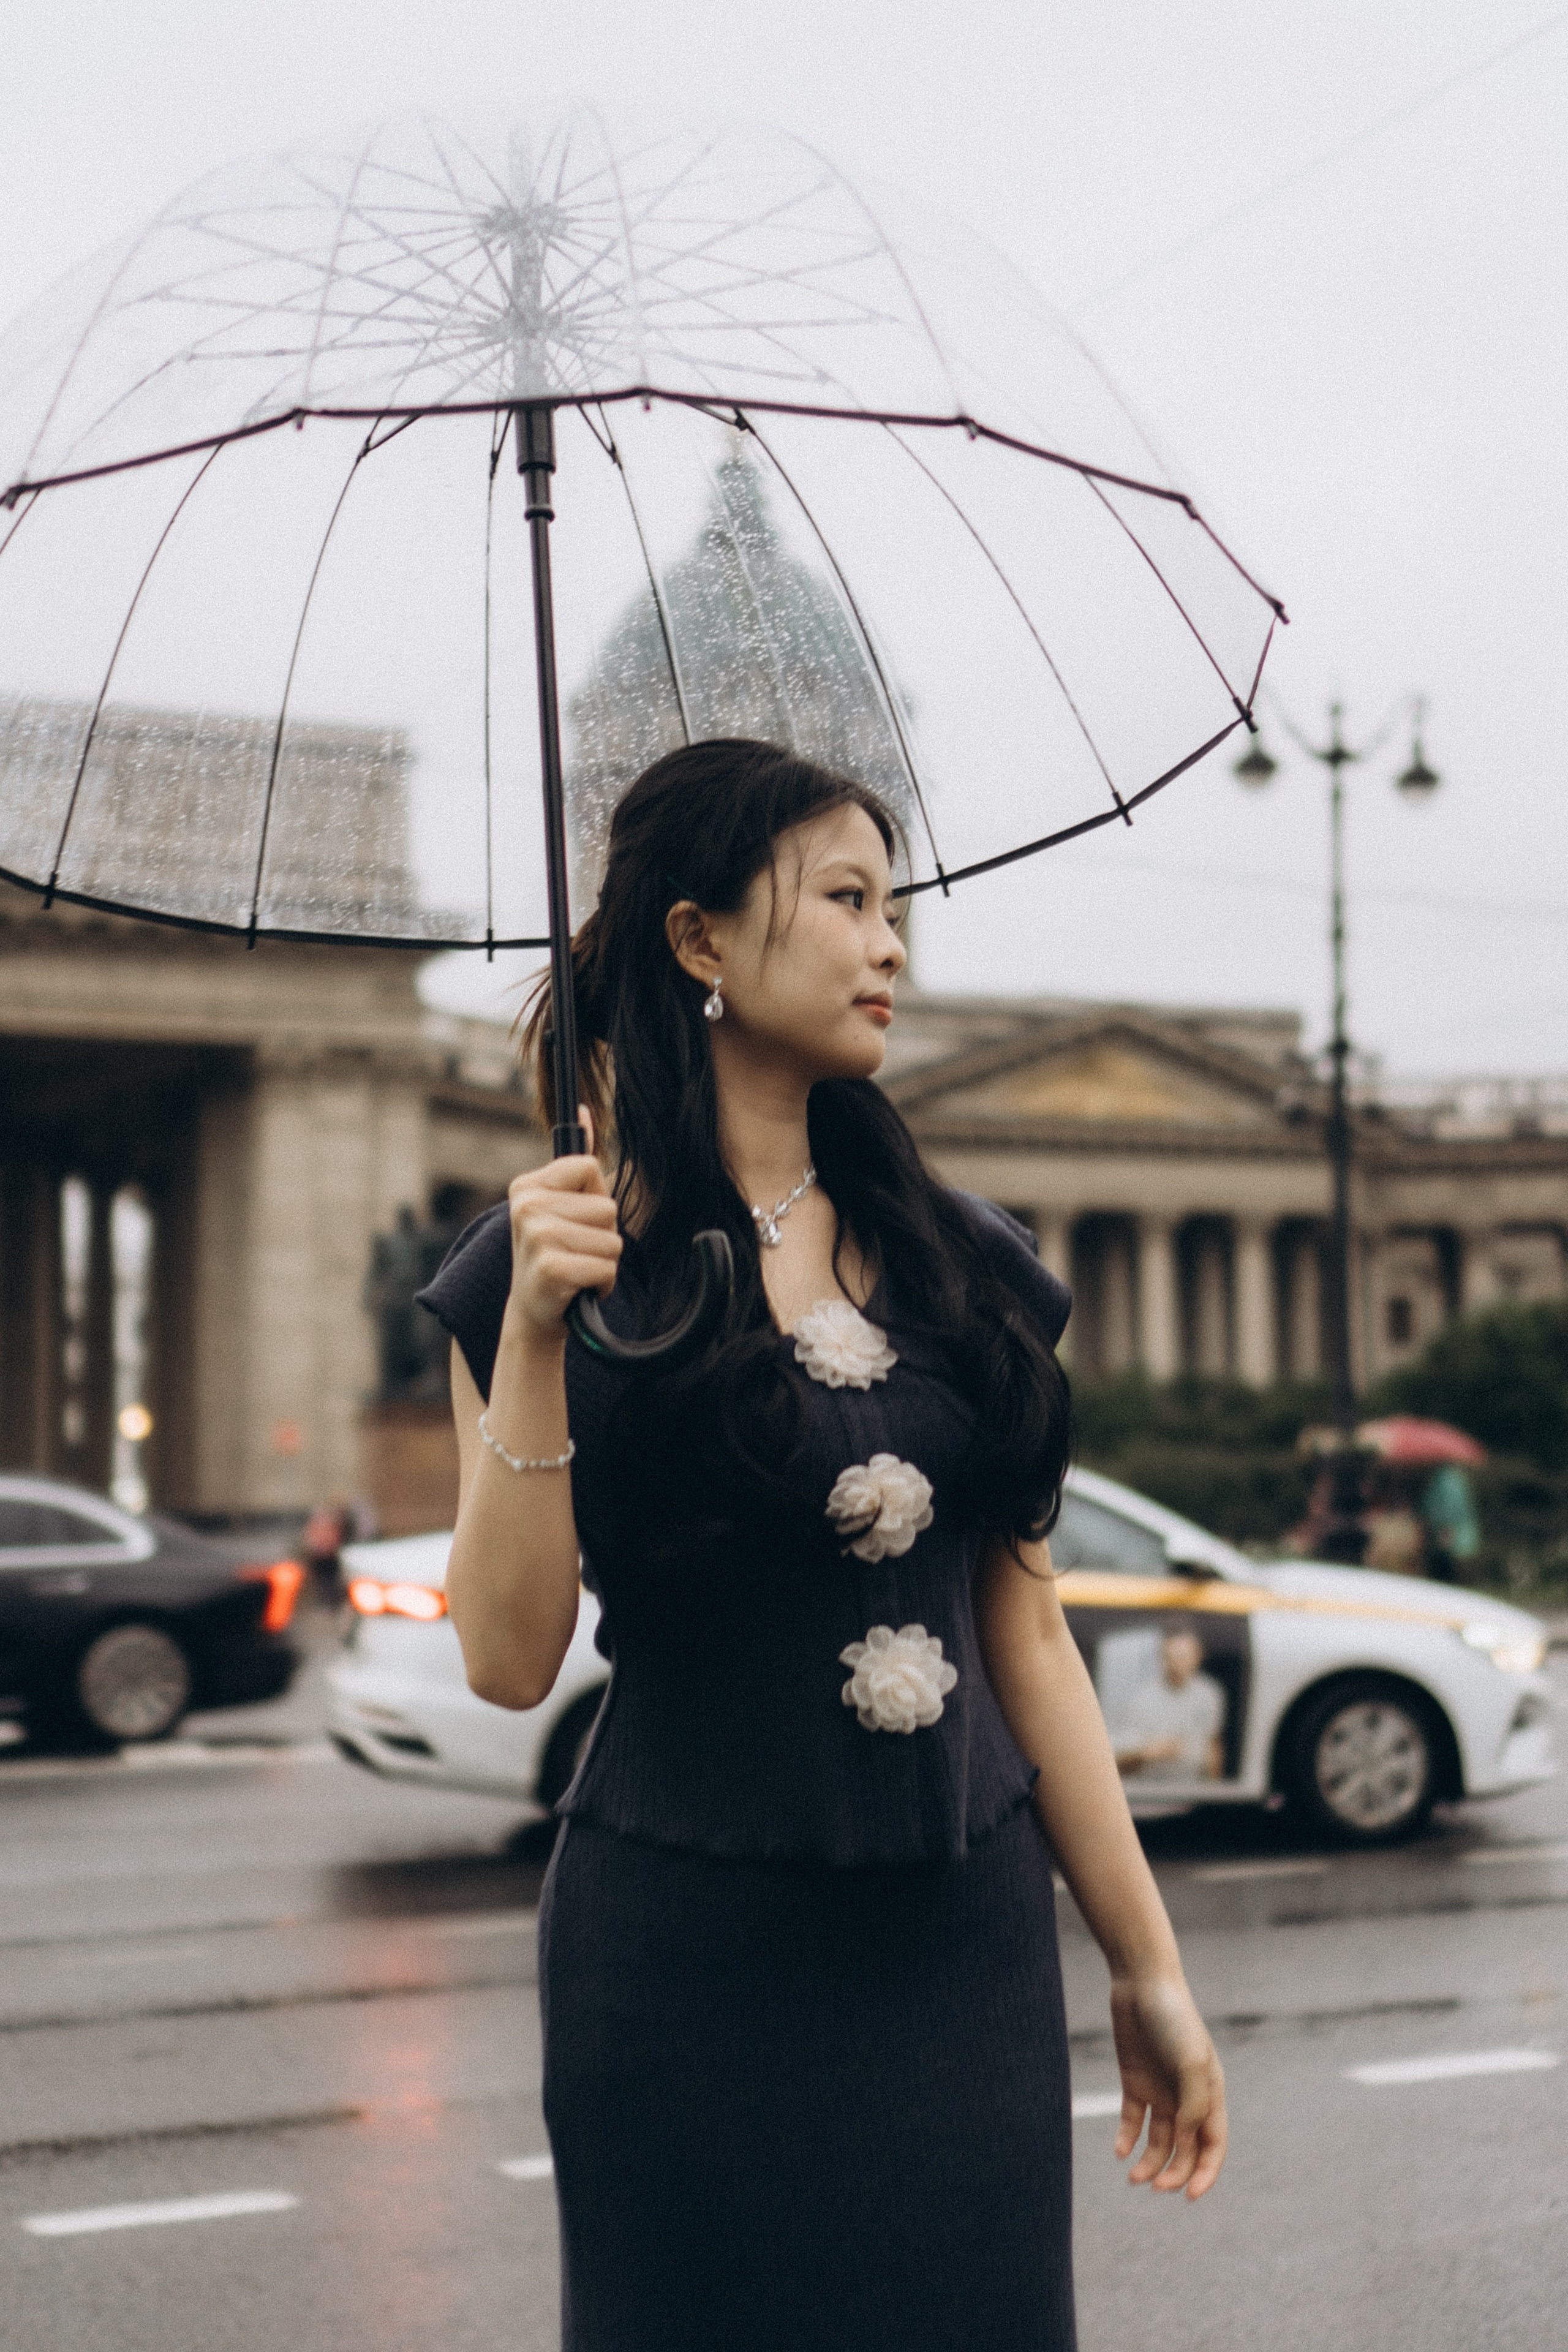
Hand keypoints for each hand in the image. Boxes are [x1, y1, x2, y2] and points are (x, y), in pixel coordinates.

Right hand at [502, 1107, 621, 1343]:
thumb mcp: (559, 1205)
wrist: (532, 1314)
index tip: (574, 1219)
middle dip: (603, 1234)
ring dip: (604, 1262)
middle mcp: (526, 1206)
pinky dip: (602, 1284)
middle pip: (607, 1206)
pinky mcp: (552, 1268)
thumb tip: (584, 1108)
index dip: (594, 1198)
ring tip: (576, 1269)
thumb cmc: (554, 1255)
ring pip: (613, 1239)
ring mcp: (537, 1236)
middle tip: (574, 1251)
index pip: (589, 1167)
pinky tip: (577, 1289)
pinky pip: (607, 1268)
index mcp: (527, 1185)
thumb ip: (573, 1162)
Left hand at [1108, 1972, 1225, 2198]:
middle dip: (1173, 2173)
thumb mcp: (1190, 2063)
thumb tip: (1184, 2144)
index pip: (1213, 2146)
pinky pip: (1133, 2120)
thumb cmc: (1173, 2019)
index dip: (1205, 2174)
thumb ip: (1192, 2106)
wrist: (1141, 1983)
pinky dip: (1127, 2138)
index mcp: (1210, 2094)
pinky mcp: (1135, 2082)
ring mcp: (1160, 2090)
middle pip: (1184, 2150)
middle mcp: (1186, 2097)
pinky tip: (1119, 2151)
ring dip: (1148, 2163)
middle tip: (1153, 2187)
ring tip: (1132, 2177)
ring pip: (1158, 2141)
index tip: (1189, 2197)